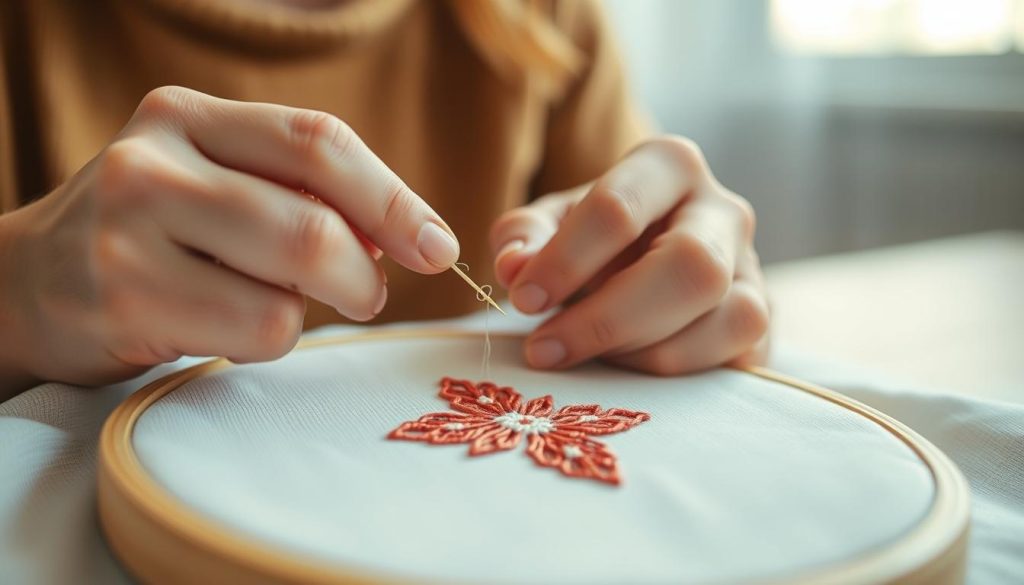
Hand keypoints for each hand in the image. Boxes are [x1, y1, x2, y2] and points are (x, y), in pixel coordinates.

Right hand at [0, 86, 458, 388]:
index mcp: (189, 116)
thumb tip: (402, 236)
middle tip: (367, 294)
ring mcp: (128, 230)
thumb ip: (301, 195)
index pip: (318, 142)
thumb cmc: (152, 236)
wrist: (30, 285)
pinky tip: (227, 326)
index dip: (393, 198)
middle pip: (312, 223)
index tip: (437, 246)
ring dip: (310, 311)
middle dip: (363, 274)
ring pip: (287, 289)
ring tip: (273, 306)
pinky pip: (253, 331)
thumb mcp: (216, 185)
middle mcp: (153, 161)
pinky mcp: (123, 300)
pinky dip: (269, 339)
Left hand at [490, 136, 768, 374]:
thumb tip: (516, 268)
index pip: (620, 207)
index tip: (523, 300)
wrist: (637, 265)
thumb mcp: (547, 227)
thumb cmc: (588, 242)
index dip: (565, 260)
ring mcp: (753, 268)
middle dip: (609, 318)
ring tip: (586, 356)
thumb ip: (523, 239)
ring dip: (643, 351)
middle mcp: (723, 209)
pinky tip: (627, 368)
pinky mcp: (763, 324)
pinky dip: (674, 373)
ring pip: (726, 317)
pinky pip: (736, 358)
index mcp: (668, 165)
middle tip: (546, 348)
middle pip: (691, 266)